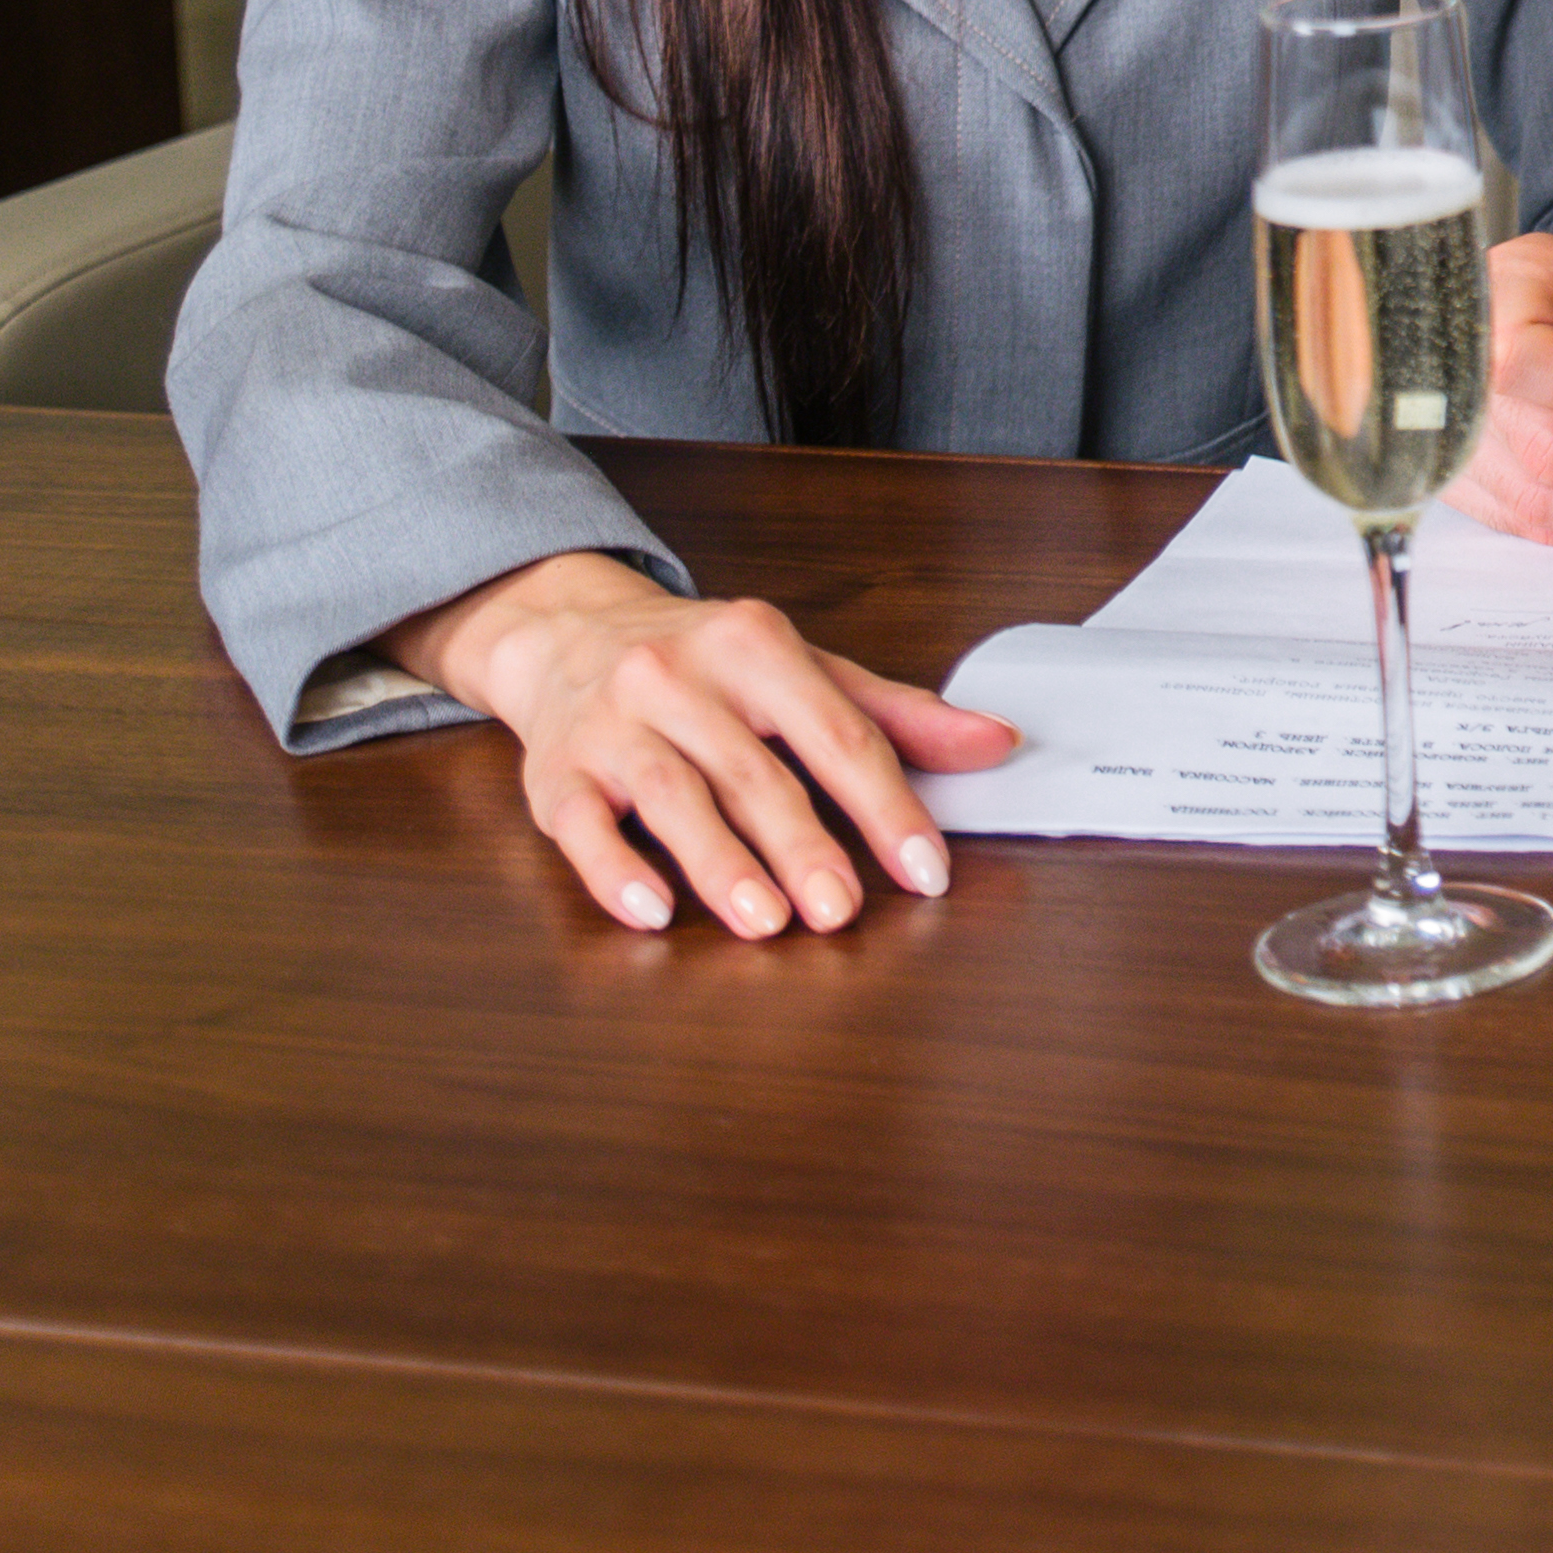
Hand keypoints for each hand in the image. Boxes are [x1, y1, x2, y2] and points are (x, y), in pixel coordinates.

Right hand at [395, 552, 1015, 939]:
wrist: (569, 632)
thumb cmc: (706, 664)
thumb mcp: (805, 671)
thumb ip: (897, 715)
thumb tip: (996, 743)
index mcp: (757, 645)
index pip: (837, 732)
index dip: (885, 804)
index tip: (924, 870)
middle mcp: (681, 677)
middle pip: (754, 771)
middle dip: (802, 845)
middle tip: (841, 909)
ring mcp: (614, 723)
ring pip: (672, 796)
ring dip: (721, 864)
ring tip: (765, 921)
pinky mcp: (556, 772)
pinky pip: (582, 825)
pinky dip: (615, 870)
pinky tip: (652, 910)